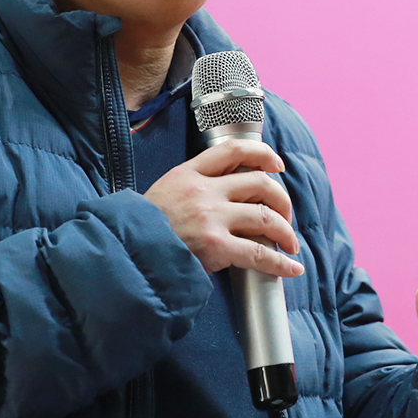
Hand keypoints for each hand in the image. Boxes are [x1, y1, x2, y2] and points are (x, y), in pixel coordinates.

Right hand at [143, 139, 305, 277]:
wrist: (125, 253)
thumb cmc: (143, 228)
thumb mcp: (165, 191)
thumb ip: (195, 185)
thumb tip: (233, 192)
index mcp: (189, 172)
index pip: (234, 149)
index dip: (263, 154)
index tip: (277, 165)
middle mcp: (204, 191)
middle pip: (260, 183)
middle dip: (281, 199)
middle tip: (285, 214)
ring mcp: (211, 218)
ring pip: (266, 216)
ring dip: (286, 231)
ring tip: (290, 243)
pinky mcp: (216, 247)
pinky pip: (260, 254)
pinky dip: (281, 263)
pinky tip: (291, 268)